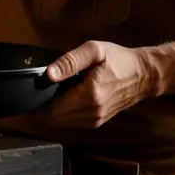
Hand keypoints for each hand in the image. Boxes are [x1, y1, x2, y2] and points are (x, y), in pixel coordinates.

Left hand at [38, 41, 159, 128]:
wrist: (143, 75)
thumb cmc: (119, 60)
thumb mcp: (95, 51)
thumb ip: (70, 61)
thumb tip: (49, 74)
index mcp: (89, 96)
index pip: (52, 110)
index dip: (37, 104)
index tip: (30, 93)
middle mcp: (91, 113)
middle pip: (54, 119)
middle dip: (43, 108)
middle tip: (39, 91)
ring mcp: (95, 120)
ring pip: (62, 123)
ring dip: (53, 112)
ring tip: (53, 93)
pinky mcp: (97, 122)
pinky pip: (72, 122)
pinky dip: (64, 114)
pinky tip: (65, 99)